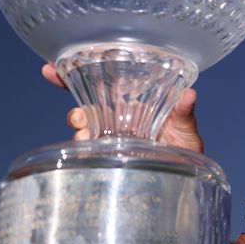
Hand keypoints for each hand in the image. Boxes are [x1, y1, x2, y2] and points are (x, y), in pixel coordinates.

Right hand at [41, 63, 204, 152]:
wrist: (184, 176)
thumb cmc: (186, 147)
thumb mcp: (186, 126)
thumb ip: (184, 111)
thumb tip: (189, 95)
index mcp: (132, 102)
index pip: (102, 83)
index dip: (77, 73)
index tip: (54, 67)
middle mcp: (117, 118)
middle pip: (86, 103)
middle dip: (71, 100)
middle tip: (77, 113)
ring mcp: (110, 138)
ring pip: (84, 125)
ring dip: (78, 124)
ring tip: (84, 130)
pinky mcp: (108, 156)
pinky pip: (88, 149)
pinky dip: (83, 146)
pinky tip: (87, 144)